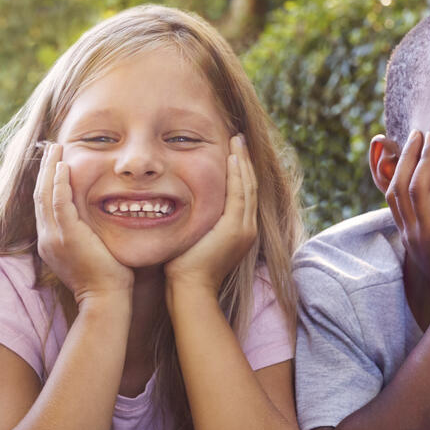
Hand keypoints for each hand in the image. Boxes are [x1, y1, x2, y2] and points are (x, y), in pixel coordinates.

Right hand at [33, 143, 131, 302]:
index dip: (46, 182)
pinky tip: (63, 166)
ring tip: (55, 148)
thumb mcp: (90, 252)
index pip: (43, 205)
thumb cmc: (106, 279)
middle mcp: (46, 238)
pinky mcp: (66, 235)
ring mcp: (53, 237)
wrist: (105, 299)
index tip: (54, 163)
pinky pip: (58, 202)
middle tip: (51, 148)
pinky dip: (58, 182)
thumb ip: (86, 234)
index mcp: (50, 242)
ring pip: (44, 195)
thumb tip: (96, 219)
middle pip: (39, 195)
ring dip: (49, 169)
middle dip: (44, 169)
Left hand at [165, 135, 257, 291]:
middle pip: (249, 186)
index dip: (240, 171)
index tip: (234, 151)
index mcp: (239, 231)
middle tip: (239, 138)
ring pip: (247, 186)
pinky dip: (237, 174)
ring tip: (237, 140)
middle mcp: (247, 228)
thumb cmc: (183, 271)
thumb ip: (196, 223)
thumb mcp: (193, 239)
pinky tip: (232, 157)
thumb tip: (180, 207)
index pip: (243, 193)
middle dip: (244, 160)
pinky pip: (239, 193)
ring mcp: (244, 229)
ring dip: (242, 161)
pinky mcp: (236, 229)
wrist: (190, 291)